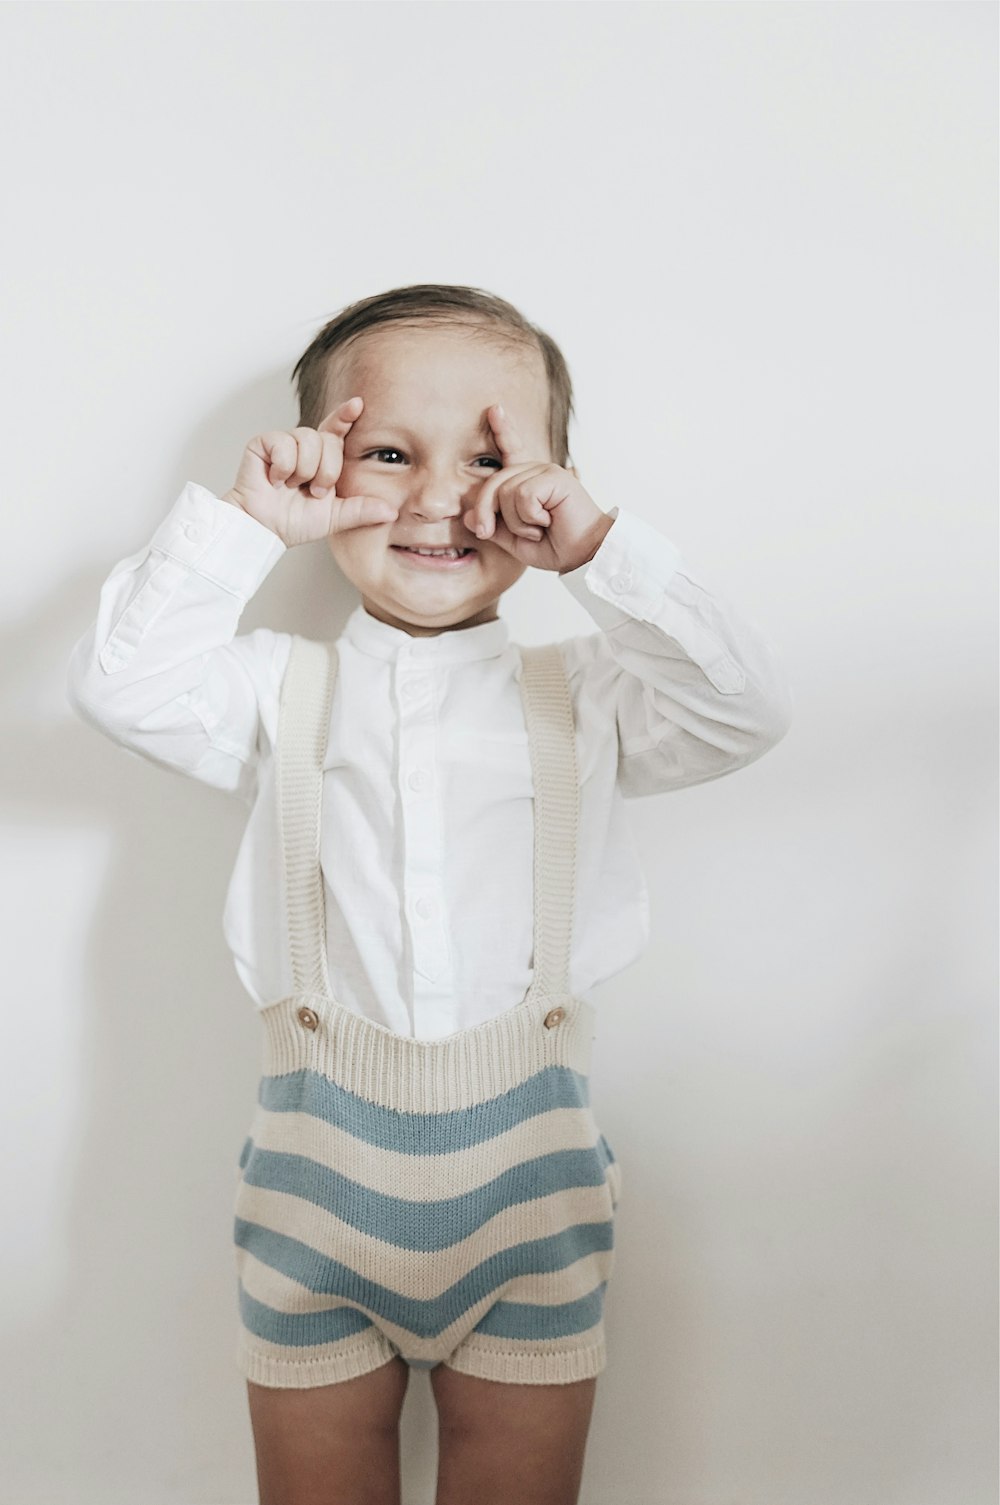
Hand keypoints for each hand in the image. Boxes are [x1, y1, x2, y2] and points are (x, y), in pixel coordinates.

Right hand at [221, 397, 398, 547]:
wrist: (265, 530)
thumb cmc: (296, 522)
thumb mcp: (336, 518)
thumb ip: (363, 510)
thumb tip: (392, 512)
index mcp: (324, 459)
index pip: (337, 430)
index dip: (346, 416)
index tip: (358, 404)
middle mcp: (305, 447)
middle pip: (328, 439)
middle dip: (326, 471)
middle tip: (313, 492)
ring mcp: (283, 443)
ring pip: (307, 440)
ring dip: (303, 471)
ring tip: (291, 486)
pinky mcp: (262, 443)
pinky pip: (282, 443)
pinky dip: (282, 467)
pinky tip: (275, 479)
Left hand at [462, 404, 613, 572]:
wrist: (583, 554)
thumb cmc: (554, 546)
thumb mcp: (514, 539)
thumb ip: (492, 526)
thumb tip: (466, 516)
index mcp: (526, 480)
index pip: (510, 452)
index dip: (502, 431)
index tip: (494, 409)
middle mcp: (535, 470)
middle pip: (493, 482)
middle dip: (485, 511)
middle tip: (486, 533)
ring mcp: (546, 470)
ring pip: (506, 492)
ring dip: (517, 522)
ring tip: (538, 528)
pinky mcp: (555, 476)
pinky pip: (523, 495)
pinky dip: (530, 517)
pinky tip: (547, 521)